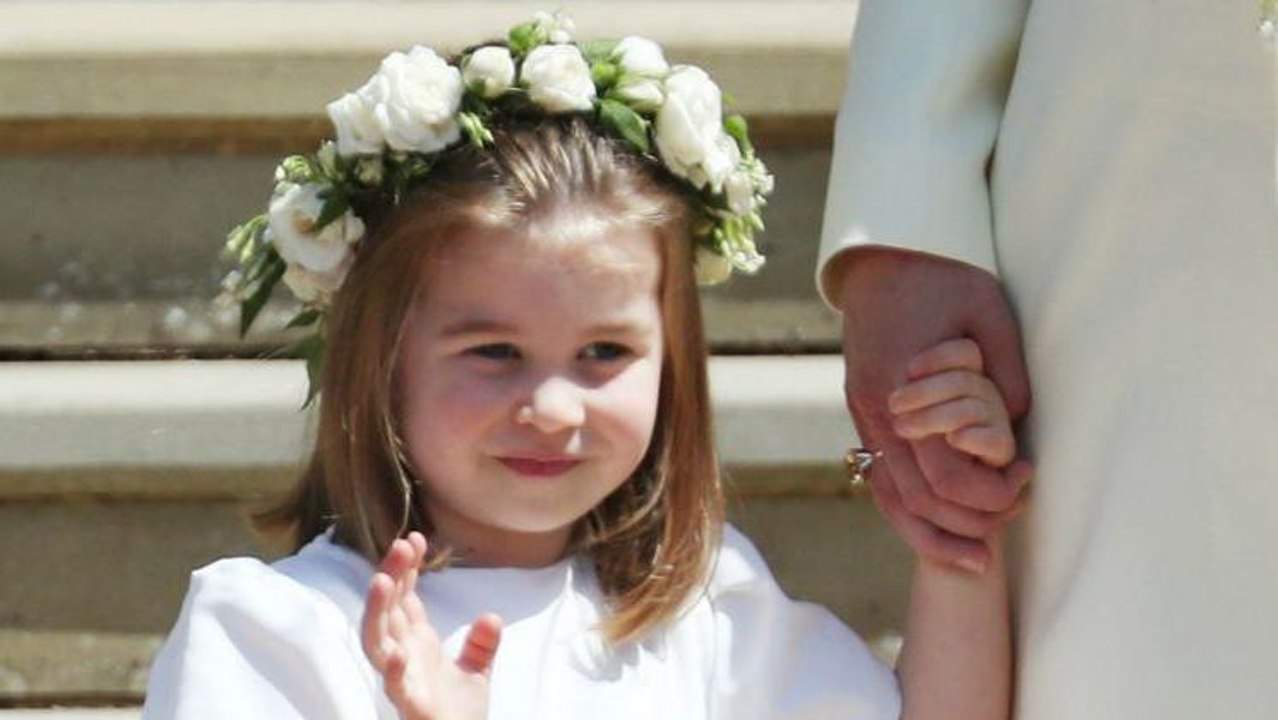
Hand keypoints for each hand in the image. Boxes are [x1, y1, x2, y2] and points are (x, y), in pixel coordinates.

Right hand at [361, 532, 502, 719]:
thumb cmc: (459, 715)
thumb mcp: (477, 673)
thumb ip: (481, 645)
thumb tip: (492, 616)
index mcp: (417, 644)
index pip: (406, 599)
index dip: (406, 569)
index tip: (415, 538)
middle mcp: (403, 656)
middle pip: (389, 609)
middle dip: (391, 575)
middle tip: (401, 544)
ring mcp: (402, 679)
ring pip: (377, 640)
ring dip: (378, 611)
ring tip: (383, 580)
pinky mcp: (409, 704)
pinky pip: (394, 686)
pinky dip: (392, 669)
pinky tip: (396, 652)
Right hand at [835, 247, 1030, 571]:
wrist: (880, 259)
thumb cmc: (941, 277)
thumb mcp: (988, 312)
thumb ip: (1006, 371)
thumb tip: (1015, 426)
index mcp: (903, 389)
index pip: (942, 474)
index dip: (988, 494)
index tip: (1026, 481)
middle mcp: (876, 412)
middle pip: (916, 499)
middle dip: (968, 523)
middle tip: (1016, 516)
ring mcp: (863, 416)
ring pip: (891, 499)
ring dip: (932, 535)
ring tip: (977, 562)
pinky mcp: (863, 415)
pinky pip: (880, 478)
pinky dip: (907, 513)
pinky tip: (936, 530)